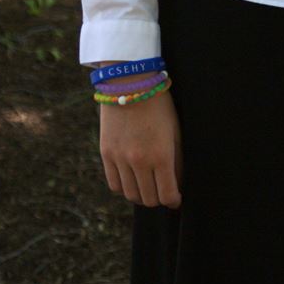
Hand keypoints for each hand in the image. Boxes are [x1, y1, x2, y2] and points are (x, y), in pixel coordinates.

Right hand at [99, 91, 182, 207]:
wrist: (130, 83)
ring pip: (130, 194)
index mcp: (161, 155)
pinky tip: (132, 181)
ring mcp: (120, 159)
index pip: (167, 194)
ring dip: (141, 196)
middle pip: (148, 198)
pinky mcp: (106, 154)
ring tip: (148, 188)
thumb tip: (177, 182)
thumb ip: (177, 159)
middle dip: (159, 199)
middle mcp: (139, 161)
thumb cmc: (159, 105)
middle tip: (163, 193)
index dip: (173, 200)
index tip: (176, 199)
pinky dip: (124, 188)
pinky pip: (114, 184)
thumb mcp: (175, 130)